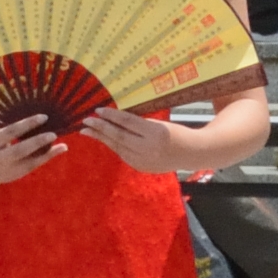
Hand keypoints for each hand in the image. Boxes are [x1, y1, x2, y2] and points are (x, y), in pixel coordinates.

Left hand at [69, 103, 191, 173]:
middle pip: (119, 136)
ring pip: (117, 147)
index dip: (112, 116)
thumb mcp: (160, 123)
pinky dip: (113, 146)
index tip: (98, 110)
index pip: (128, 123)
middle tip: (86, 121)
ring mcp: (144, 160)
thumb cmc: (176, 133)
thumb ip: (139, 124)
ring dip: (102, 138)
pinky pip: (123, 154)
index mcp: (156, 133)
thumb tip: (114, 119)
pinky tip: (104, 139)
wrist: (191, 153)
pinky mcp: (141, 167)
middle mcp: (149, 148)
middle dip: (100, 128)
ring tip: (88, 131)